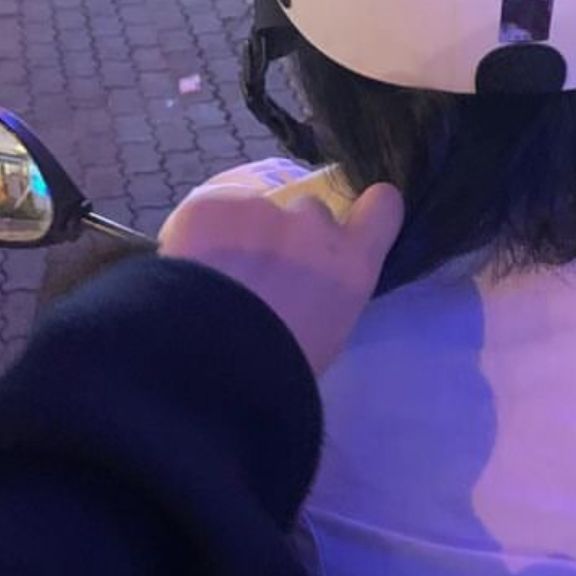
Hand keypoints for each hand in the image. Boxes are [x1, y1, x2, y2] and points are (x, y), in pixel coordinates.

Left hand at [158, 177, 403, 375]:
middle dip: (293, 234)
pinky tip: (192, 269)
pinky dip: (204, 233)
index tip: (353, 225)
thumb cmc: (280, 371)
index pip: (382, 207)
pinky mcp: (213, 204)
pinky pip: (212, 211)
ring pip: (257, 210)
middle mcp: (313, 225)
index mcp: (351, 265)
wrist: (215, 362)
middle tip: (265, 276)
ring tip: (217, 279)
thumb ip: (329, 296)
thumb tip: (312, 290)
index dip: (367, 211)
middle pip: (311, 211)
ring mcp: (261, 208)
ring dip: (244, 234)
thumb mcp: (328, 338)